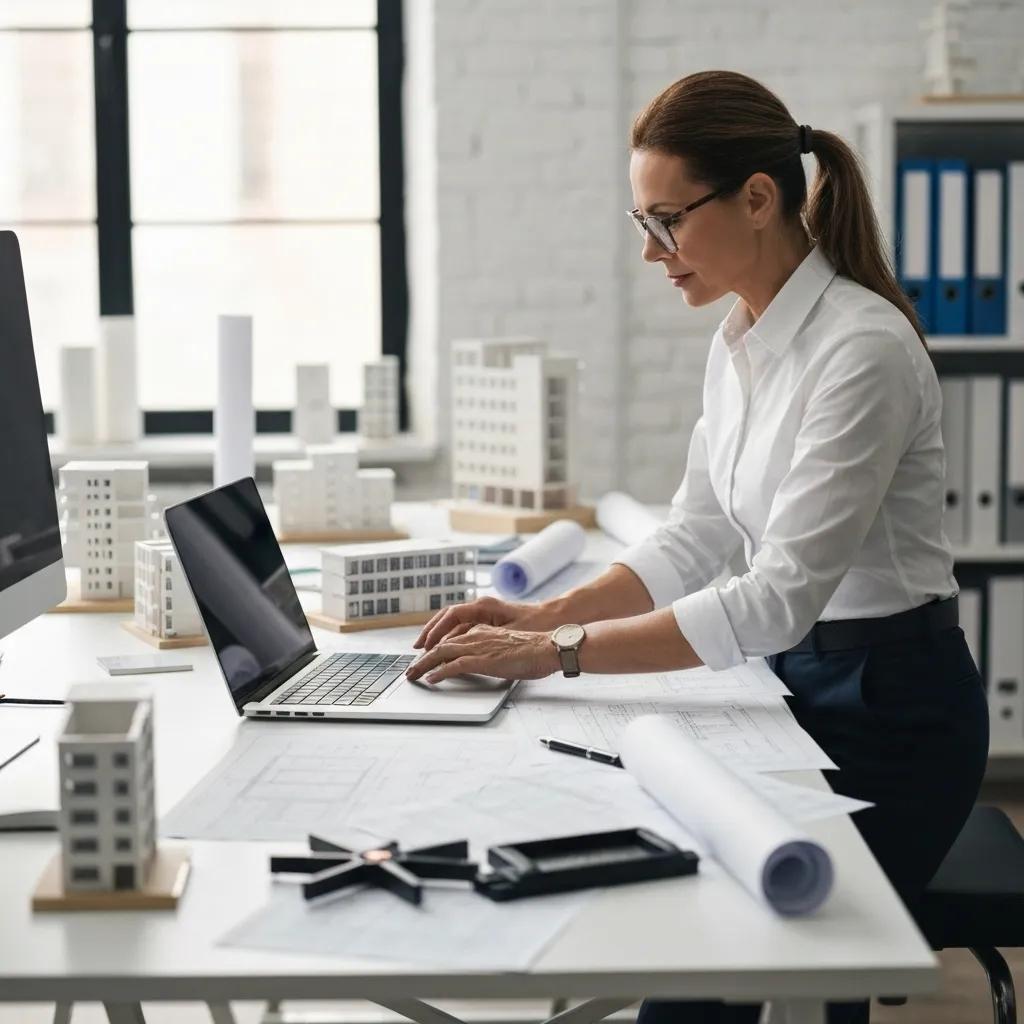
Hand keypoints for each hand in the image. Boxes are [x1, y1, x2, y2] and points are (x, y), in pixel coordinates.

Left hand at [405, 623, 559, 684]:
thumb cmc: (532, 650)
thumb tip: (481, 662)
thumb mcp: (505, 647)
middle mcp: (475, 636)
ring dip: (424, 665)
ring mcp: (478, 647)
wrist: (547, 648)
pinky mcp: (482, 659)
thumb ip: (490, 651)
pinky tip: (431, 679)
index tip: (424, 659)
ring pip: (442, 653)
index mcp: (481, 631)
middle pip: (440, 645)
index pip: (450, 639)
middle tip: (410, 670)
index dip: (434, 649)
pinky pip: (454, 665)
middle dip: (422, 658)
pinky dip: (440, 672)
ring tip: (413, 675)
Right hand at [413, 595, 554, 651]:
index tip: (424, 644)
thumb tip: (460, 646)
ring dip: (439, 637)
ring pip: (454, 624)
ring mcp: (485, 614)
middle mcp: (482, 607)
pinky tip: (445, 650)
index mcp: (484, 606)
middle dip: (430, 633)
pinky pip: (463, 629)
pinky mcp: (489, 623)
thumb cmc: (536, 625)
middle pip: (447, 618)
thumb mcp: (509, 634)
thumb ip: (484, 638)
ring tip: (425, 651)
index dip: (434, 630)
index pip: (451, 615)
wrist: (555, 622)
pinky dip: (451, 638)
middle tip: (417, 649)